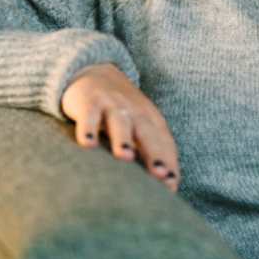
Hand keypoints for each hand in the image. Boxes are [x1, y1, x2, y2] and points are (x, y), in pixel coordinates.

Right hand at [61, 62, 179, 191]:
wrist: (93, 71)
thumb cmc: (120, 109)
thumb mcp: (138, 127)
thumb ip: (149, 152)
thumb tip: (166, 187)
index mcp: (151, 120)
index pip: (164, 143)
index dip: (169, 163)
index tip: (171, 186)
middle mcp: (135, 112)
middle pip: (148, 133)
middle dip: (155, 154)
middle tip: (161, 176)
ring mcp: (112, 105)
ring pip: (120, 122)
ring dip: (123, 139)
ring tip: (125, 157)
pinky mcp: (89, 102)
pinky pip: (89, 116)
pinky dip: (88, 128)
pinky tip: (86, 144)